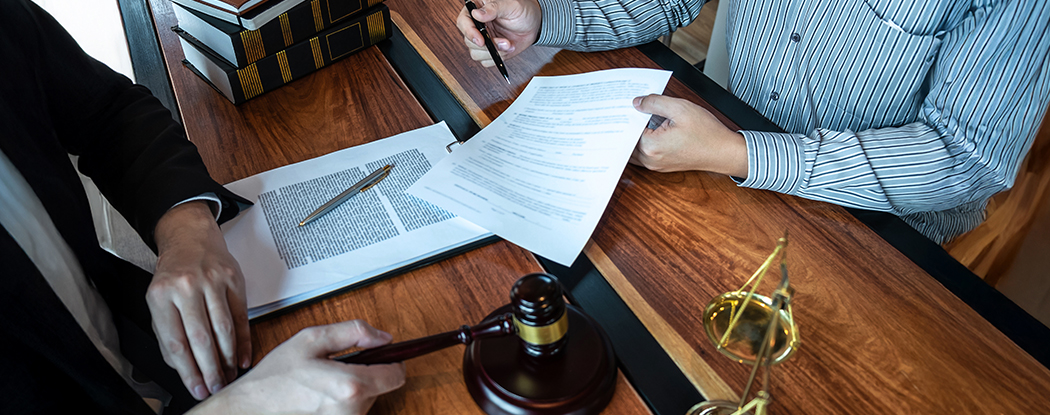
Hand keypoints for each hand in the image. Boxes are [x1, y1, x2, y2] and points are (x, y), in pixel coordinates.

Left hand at [148, 200, 249, 399]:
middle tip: (215, 387)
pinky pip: (240, 316)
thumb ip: (167, 332)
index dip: (187, 370)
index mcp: (161, 295)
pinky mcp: (233, 279)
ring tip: (228, 376)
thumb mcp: (159, 300)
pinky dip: (243, 340)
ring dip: (227, 358)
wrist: (190, 238)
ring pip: (223, 328)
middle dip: (210, 369)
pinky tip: (242, 357)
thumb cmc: (174, 273)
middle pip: (200, 337)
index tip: (195, 387)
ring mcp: (212, 282)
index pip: (175, 341)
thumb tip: (183, 366)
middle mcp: (186, 287)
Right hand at [189, 320, 405, 414]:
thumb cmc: (276, 376)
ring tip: (321, 382)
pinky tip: (319, 396)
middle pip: (380, 388)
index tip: (383, 355)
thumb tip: (383, 337)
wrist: (250, 408)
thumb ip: (354, 332)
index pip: (396, 375)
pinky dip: (340, 402)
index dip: (392, 361)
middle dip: (365, 374)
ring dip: (351, 390)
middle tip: (334, 367)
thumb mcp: (312, 339)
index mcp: (350, 385)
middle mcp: (351, 411)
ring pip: (365, 401)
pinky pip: (350, 412)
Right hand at [456, 0, 541, 65]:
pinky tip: (508, 48)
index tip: (480, 40)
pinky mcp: (489, 51)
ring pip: (476, 53)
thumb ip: (493, 8)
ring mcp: (483, 39)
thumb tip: (477, 14)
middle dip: (487, 45)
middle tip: (503, 41)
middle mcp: (477, 25)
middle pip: (469, 41)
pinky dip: (498, 58)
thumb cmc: (522, 10)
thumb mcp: (510, 5)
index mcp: (478, 9)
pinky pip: (486, 61)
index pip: (463, 21)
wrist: (533, 25)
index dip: (469, 32)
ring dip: (494, 52)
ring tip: (508, 44)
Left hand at [629, 94, 748, 176]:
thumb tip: (637, 102)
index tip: (624, 104)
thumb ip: (654, 103)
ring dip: (634, 134)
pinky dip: (642, 142)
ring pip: (633, 149)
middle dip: (627, 124)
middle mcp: (650, 160)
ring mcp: (655, 165)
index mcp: (650, 147)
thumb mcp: (680, 108)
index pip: (626, 129)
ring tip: (639, 116)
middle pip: (627, 141)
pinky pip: (643, 153)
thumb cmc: (707, 133)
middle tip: (628, 108)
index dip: (626, 114)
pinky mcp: (661, 166)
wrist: (724, 152)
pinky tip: (649, 127)